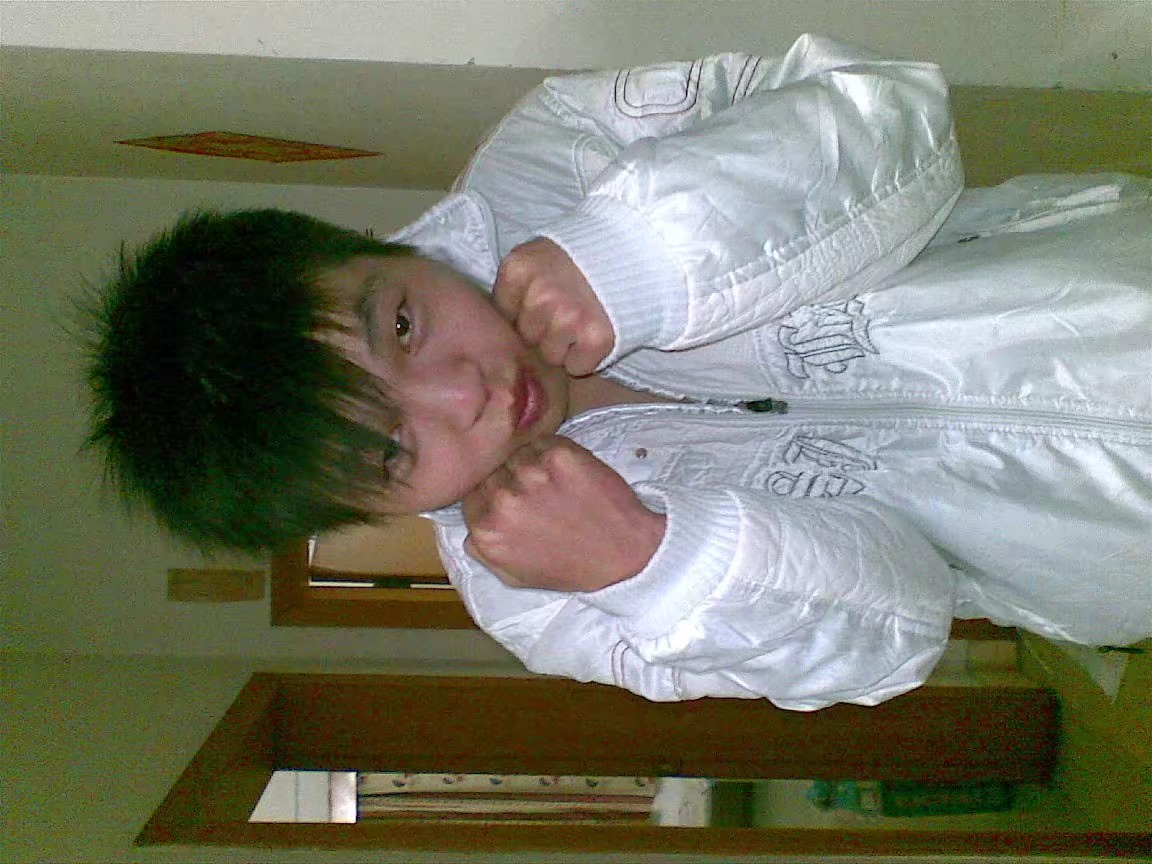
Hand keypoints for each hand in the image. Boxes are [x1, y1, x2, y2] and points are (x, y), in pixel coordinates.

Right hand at [461, 437, 665, 591]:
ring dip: (531, 465)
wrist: (623, 555)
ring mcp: (532, 473)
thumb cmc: (570, 566)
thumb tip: (469, 528)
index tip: (510, 502)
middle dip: (510, 481)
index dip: (491, 498)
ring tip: (554, 486)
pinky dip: (552, 453)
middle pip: (492, 472)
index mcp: (487, 530)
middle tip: (536, 496)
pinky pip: (542, 442)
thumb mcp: (514, 575)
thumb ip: (482, 550)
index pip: (472, 496)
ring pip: (516, 454)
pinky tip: (567, 474)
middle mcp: (504, 500)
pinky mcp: (560, 454)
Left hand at [494, 238, 614, 375]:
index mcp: (518, 270)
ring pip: (551, 356)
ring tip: (583, 318)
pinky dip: (588, 357)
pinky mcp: (595, 338)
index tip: (544, 301)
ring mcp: (568, 317)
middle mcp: (539, 295)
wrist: (635, 250)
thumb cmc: (582, 257)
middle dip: (545, 329)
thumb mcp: (539, 256)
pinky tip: (595, 331)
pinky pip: (577, 367)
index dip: (524, 312)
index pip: (504, 314)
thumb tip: (499, 330)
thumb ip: (517, 286)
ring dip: (566, 345)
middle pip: (527, 337)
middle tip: (568, 307)